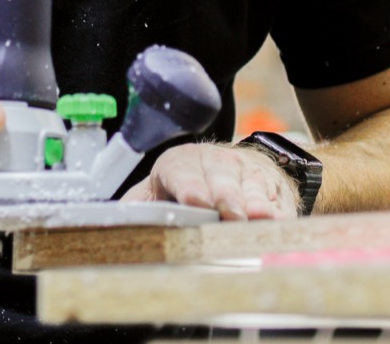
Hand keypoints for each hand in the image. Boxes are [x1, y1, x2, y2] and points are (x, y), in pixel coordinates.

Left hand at [119, 143, 298, 220]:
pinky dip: (279, 212)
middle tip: (228, 214)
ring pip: (250, 188)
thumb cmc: (188, 185)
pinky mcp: (272, 188)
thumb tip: (110, 225)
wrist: (234, 169)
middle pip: (221, 180)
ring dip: (253, 204)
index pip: (183, 173)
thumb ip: (137, 207)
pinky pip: (277, 200)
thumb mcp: (158, 190)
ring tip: (254, 217)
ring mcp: (247, 174)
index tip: (194, 202)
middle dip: (225, 197)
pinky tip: (279, 222)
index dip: (189, 187)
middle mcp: (215, 164)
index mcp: (180, 164)